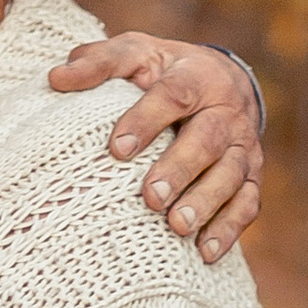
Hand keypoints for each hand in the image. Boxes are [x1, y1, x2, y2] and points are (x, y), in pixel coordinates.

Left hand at [47, 32, 264, 261]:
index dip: (147, 120)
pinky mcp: (251, 176)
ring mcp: (242, 146)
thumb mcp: (134, 54)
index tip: (117, 148)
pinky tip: (205, 253)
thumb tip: (56, 78)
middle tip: (151, 196)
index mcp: (195, 76)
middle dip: (180, 168)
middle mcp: (226, 111)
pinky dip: (229, 228)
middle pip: (209, 139)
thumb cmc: (162, 72)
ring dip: (206, 202)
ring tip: (177, 226)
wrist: (222, 81)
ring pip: (232, 175)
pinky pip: (247, 203)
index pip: (174, 95)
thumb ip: (98, 62)